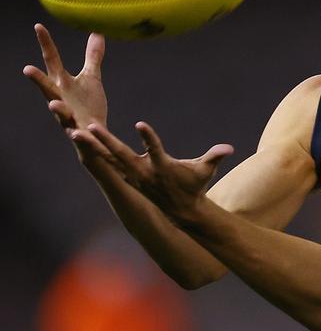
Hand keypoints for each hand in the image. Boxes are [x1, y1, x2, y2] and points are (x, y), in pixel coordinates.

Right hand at [23, 23, 107, 130]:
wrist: (95, 136)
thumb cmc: (89, 105)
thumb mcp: (91, 79)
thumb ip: (92, 57)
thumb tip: (97, 32)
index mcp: (63, 84)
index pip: (52, 61)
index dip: (46, 44)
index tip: (38, 26)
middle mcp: (61, 99)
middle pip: (48, 88)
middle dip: (38, 79)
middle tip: (26, 68)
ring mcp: (68, 118)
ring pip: (59, 114)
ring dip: (56, 109)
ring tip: (53, 104)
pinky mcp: (79, 134)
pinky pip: (77, 134)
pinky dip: (77, 133)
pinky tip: (76, 132)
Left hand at [71, 121, 232, 221]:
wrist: (182, 210)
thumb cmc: (195, 185)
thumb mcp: (206, 171)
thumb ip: (214, 158)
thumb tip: (229, 148)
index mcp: (162, 168)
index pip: (155, 150)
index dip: (149, 138)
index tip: (140, 124)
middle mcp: (144, 172)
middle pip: (122, 155)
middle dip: (106, 142)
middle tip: (90, 129)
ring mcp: (133, 175)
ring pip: (109, 158)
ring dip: (93, 146)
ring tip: (76, 132)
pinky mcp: (127, 175)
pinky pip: (107, 162)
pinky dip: (95, 152)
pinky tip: (81, 141)